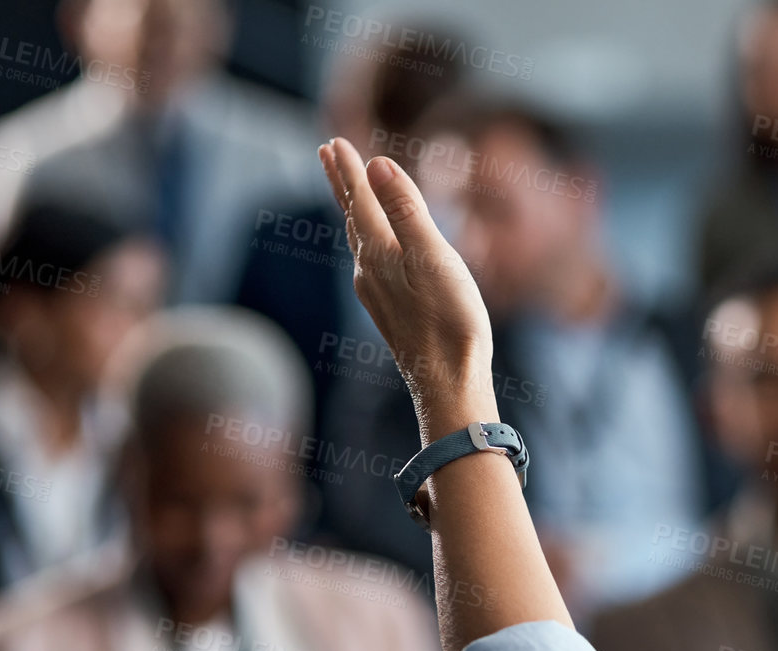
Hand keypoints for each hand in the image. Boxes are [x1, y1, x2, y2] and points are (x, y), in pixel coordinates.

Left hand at [317, 137, 496, 432]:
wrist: (449, 381)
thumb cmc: (450, 320)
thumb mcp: (433, 256)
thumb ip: (405, 209)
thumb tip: (377, 165)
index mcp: (380, 252)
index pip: (361, 199)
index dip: (350, 168)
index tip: (336, 141)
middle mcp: (370, 270)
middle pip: (353, 216)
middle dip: (343, 183)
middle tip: (327, 152)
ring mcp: (377, 293)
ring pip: (359, 240)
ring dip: (353, 210)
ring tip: (349, 193)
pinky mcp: (390, 311)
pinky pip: (370, 262)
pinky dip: (367, 239)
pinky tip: (374, 249)